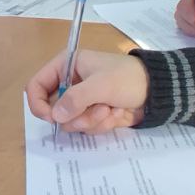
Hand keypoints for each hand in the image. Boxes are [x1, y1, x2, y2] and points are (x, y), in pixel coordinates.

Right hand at [25, 49, 147, 133]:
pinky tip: (117, 113)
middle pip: (54, 110)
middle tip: (98, 110)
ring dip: (93, 120)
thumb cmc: (128, 78)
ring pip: (71, 123)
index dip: (39, 103)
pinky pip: (86, 128)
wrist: (157, 91)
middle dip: (78, 115)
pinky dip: (103, 124)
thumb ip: (76, 99)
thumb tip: (55, 116)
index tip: (51, 118)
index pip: (36, 85)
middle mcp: (71, 84)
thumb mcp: (102, 84)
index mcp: (67, 66)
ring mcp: (82, 102)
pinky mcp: (93, 115)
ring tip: (111, 109)